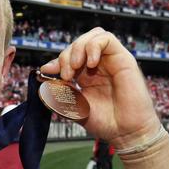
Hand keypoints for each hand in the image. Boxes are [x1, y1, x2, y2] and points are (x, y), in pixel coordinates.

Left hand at [40, 27, 160, 148]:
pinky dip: (93, 46)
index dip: (55, 61)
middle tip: (65, 76)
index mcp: (84, 76)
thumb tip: (43, 77)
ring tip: (75, 68)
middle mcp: (96, 66)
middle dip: (65, 56)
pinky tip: (91, 63)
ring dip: (77, 48)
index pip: (67, 57)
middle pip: (77, 44)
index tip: (47, 71)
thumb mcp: (72, 107)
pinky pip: (107, 39)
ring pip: (92, 36)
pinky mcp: (123, 59)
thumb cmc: (104, 122)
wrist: (125, 132)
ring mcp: (109, 61)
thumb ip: (57, 93)